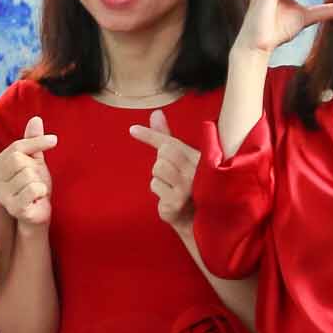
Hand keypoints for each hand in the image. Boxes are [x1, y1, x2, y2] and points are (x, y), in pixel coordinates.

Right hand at [0, 117, 56, 227]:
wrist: (37, 214)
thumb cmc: (33, 186)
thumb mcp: (33, 161)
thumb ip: (32, 141)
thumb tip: (36, 119)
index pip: (16, 147)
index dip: (37, 142)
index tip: (54, 140)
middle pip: (19, 160)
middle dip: (34, 168)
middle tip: (36, 180)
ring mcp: (1, 195)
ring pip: (28, 175)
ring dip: (39, 183)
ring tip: (35, 192)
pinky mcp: (13, 208)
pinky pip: (33, 189)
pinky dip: (41, 192)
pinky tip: (36, 199)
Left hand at [128, 106, 199, 228]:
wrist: (199, 219)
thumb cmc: (189, 184)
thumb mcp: (182, 157)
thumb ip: (167, 136)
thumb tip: (156, 113)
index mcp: (200, 158)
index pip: (171, 142)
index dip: (150, 135)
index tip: (132, 130)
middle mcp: (196, 172)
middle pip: (163, 154)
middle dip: (161, 160)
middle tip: (172, 172)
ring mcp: (186, 188)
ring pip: (157, 170)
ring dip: (159, 177)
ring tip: (172, 186)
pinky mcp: (176, 202)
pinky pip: (155, 186)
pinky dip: (159, 191)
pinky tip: (171, 198)